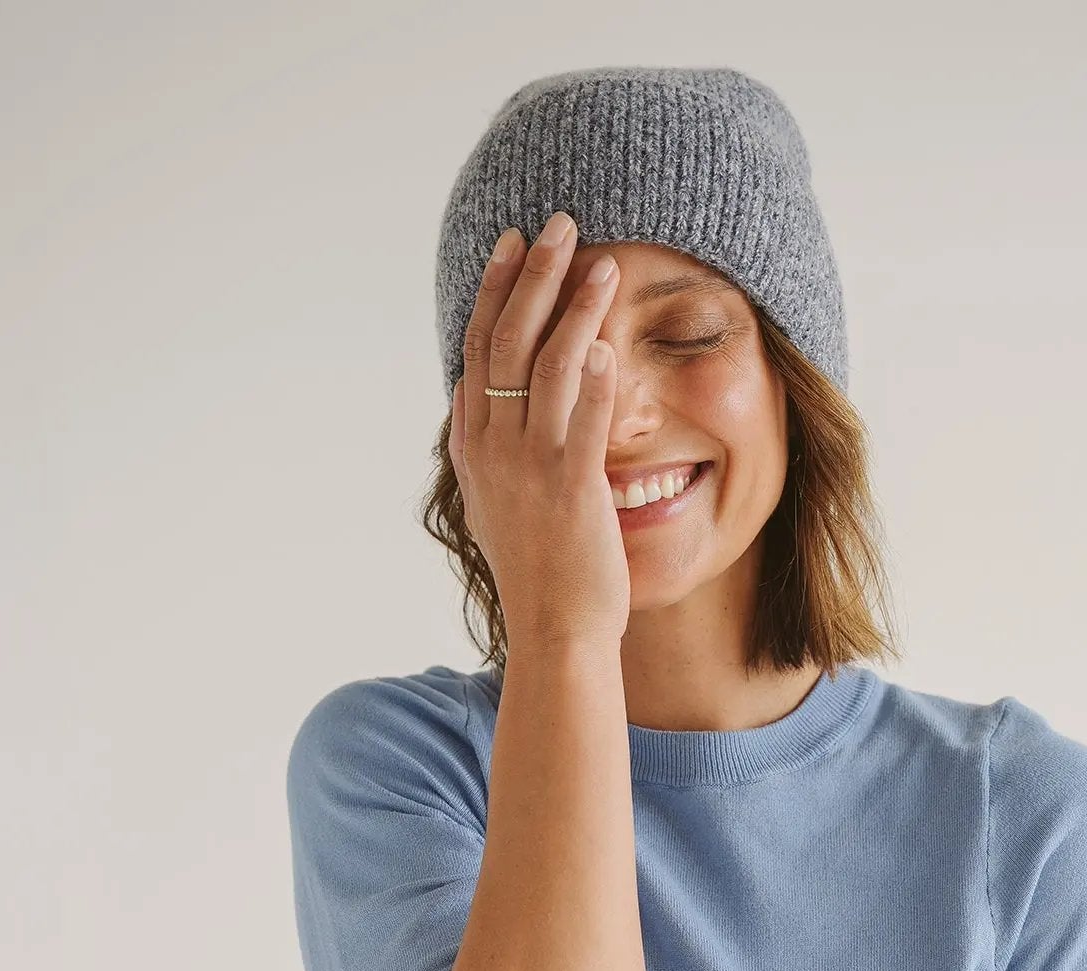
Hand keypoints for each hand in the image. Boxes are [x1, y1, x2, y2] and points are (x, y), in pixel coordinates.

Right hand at [448, 211, 628, 653]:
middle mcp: (493, 448)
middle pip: (508, 340)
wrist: (555, 631)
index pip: (479, 348)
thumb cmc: (539, 571)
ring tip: (601, 262)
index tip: (511, 244)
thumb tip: (491, 399)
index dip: (495, 291)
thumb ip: (495, 446)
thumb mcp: (500, 502)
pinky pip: (585, 417)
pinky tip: (612, 339)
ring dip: (575, 307)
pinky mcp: (572, 488)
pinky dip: (597, 375)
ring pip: (550, 366)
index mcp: (474, 446)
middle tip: (557, 223)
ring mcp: (530, 466)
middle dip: (533, 276)